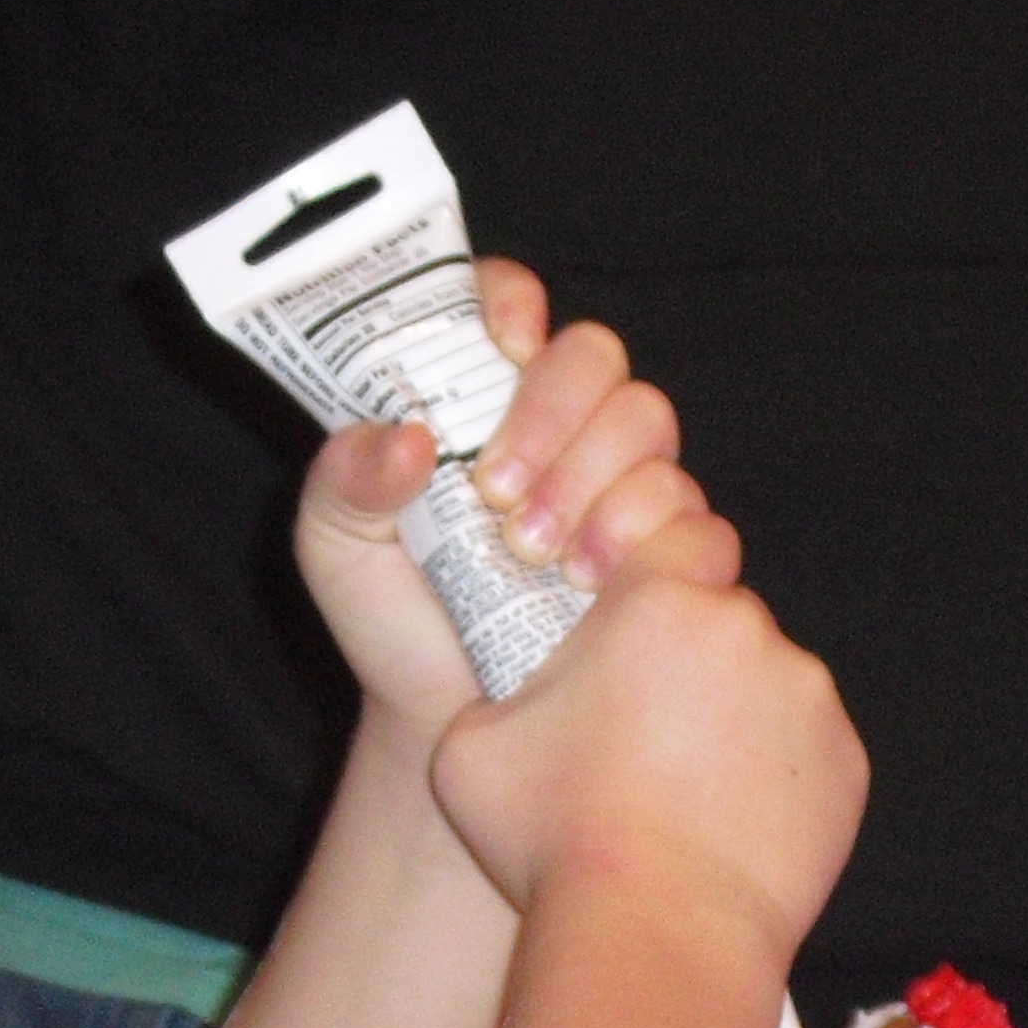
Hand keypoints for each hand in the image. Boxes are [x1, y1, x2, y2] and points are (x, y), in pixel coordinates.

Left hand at [293, 262, 705, 747]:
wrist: (450, 727)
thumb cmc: (394, 624)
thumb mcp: (334, 548)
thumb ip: (343, 479)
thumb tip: (404, 437)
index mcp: (475, 398)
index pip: (506, 303)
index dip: (514, 300)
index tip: (503, 344)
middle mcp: (557, 427)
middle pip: (594, 356)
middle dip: (554, 416)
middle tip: (498, 493)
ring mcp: (617, 483)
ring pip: (648, 422)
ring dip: (593, 483)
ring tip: (537, 556)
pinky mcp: (665, 548)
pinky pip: (692, 510)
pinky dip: (645, 538)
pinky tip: (590, 588)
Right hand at [429, 515, 865, 957]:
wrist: (657, 940)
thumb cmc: (558, 843)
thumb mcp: (473, 748)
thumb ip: (502, 686)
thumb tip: (515, 687)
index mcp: (660, 603)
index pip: (679, 533)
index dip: (658, 572)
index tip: (634, 626)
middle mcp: (749, 632)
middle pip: (724, 618)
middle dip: (691, 660)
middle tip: (644, 735)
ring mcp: (809, 701)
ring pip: (769, 685)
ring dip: (735, 720)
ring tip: (685, 797)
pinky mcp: (846, 767)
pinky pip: (807, 750)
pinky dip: (776, 776)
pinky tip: (726, 827)